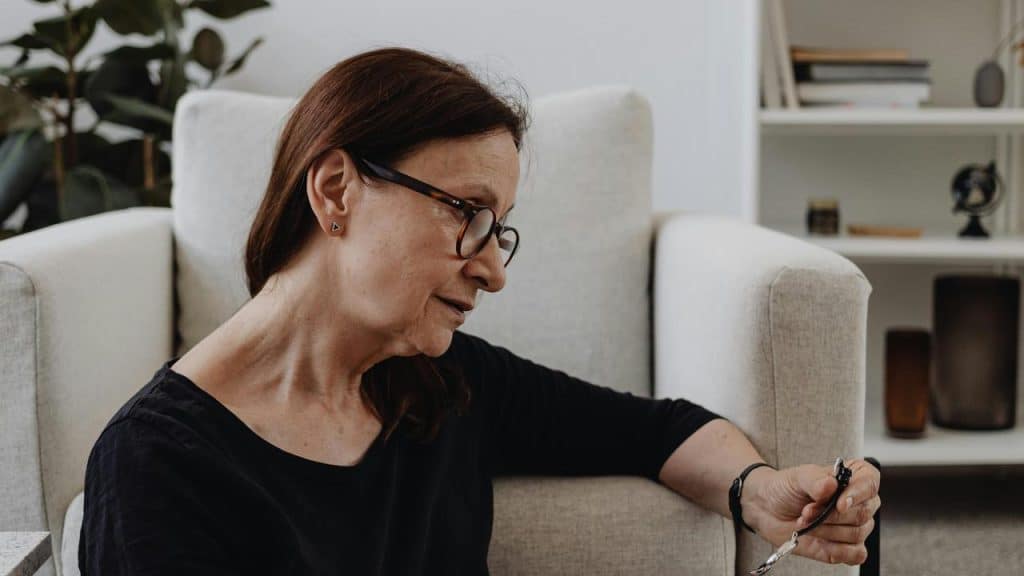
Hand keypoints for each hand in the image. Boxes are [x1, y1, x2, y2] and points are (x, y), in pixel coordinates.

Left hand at [742, 459, 880, 565]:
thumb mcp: (797, 477)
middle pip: (863, 513)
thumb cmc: (787, 488)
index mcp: (854, 477)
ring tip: (805, 522)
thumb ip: (815, 481)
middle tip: (806, 511)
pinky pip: (856, 554)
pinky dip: (836, 550)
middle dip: (830, 516)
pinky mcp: (848, 547)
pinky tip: (818, 540)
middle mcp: (860, 502)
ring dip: (825, 531)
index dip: (857, 495)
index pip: (870, 483)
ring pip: (856, 534)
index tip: (839, 504)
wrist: (768, 509)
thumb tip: (831, 485)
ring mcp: (855, 525)